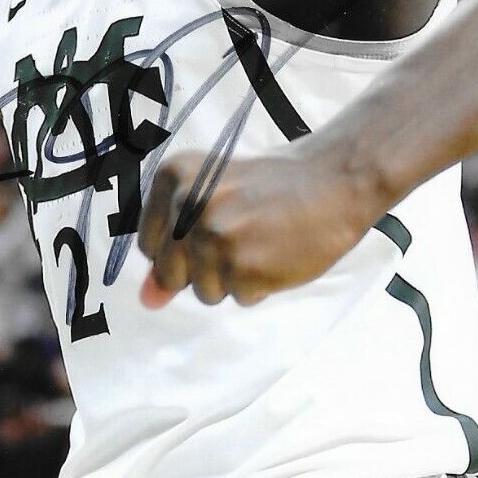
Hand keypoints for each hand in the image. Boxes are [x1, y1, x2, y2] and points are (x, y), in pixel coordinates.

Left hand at [137, 145, 377, 308]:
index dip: (181, 249)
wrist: (331, 180)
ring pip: (204, 291)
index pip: (149, 246)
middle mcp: (186, 204)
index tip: (212, 227)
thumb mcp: (212, 198)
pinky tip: (275, 253)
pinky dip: (259, 285)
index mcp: (171, 177)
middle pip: (170, 274)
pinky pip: (239, 298)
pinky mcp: (243, 266)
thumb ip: (173, 247)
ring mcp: (214, 236)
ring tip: (260, 241)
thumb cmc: (270, 188)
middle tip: (241, 234)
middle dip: (203, 268)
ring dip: (233, 278)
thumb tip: (147, 300)